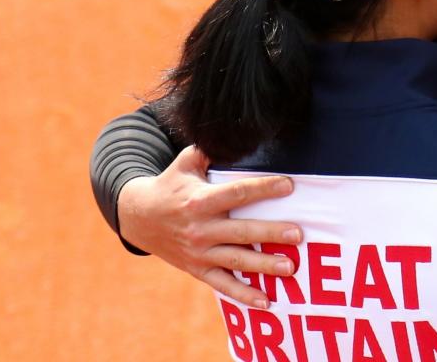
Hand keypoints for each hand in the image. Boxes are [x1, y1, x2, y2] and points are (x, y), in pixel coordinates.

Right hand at [117, 146, 301, 308]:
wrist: (137, 217)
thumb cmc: (171, 186)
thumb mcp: (185, 164)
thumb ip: (208, 150)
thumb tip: (235, 134)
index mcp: (200, 201)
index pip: (236, 193)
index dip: (263, 188)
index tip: (289, 186)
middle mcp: (201, 229)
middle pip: (241, 231)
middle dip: (271, 233)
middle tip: (298, 235)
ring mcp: (199, 252)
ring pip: (236, 260)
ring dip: (264, 266)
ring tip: (290, 267)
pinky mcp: (198, 269)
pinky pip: (224, 285)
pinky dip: (245, 295)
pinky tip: (268, 302)